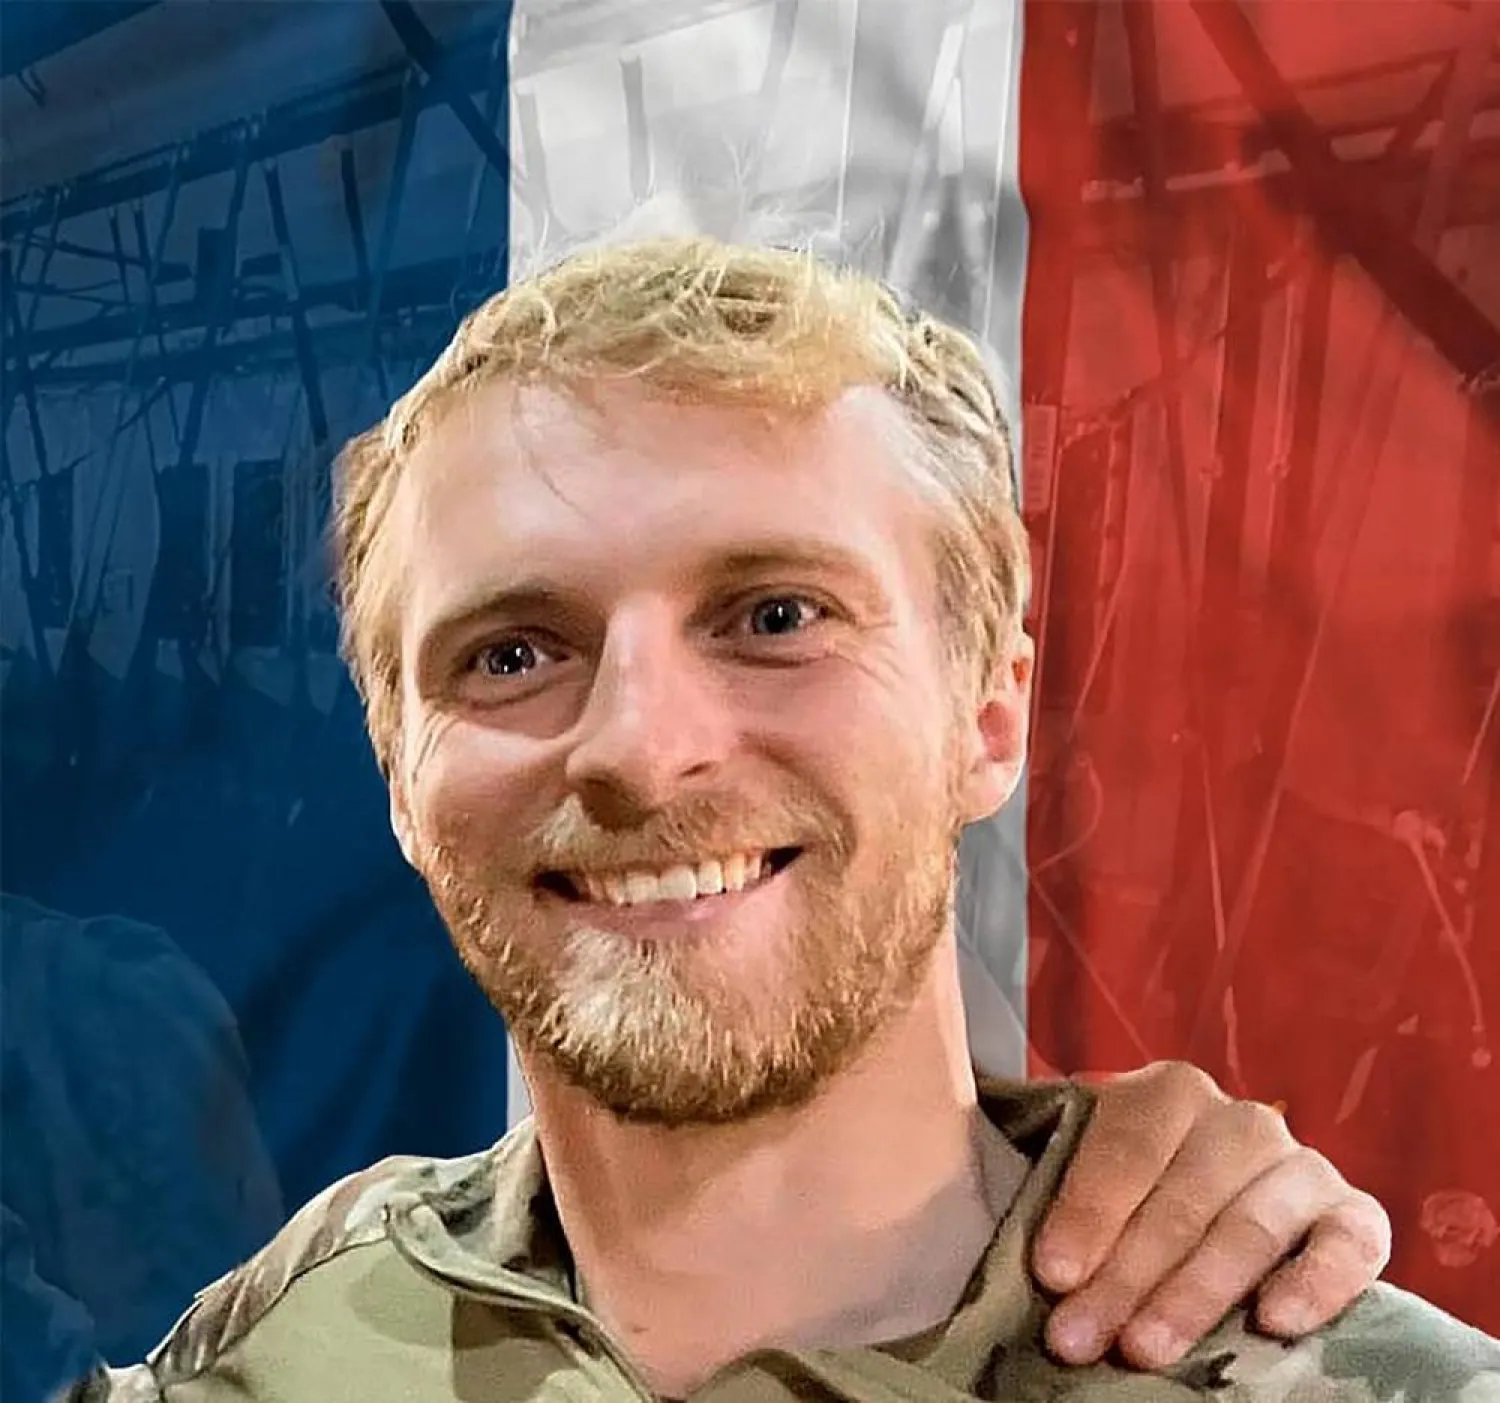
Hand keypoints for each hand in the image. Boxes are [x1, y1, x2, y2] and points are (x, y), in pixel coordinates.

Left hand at [1032, 1061, 1390, 1368]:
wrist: (1207, 1214)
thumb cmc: (1126, 1202)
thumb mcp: (1079, 1169)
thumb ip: (1047, 1177)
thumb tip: (1020, 1231)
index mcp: (1169, 1093)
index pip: (1128, 1143)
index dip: (1088, 1208)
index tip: (1052, 1273)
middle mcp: (1241, 1121)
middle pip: (1182, 1198)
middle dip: (1124, 1274)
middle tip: (1077, 1337)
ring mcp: (1303, 1167)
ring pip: (1251, 1227)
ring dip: (1195, 1292)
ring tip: (1145, 1349)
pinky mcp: (1355, 1219)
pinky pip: (1349, 1245)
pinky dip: (1316, 1281)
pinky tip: (1274, 1322)